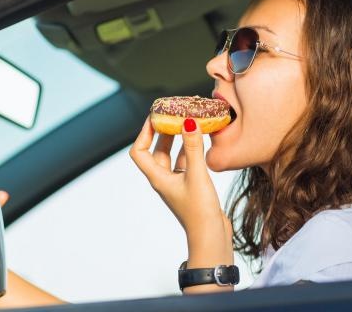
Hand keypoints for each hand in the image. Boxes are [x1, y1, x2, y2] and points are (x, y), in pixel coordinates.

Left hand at [129, 117, 222, 232]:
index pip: (139, 151)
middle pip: (157, 151)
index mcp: (158, 178)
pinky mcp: (190, 187)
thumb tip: (188, 122)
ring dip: (179, 140)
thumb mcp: (196, 175)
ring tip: (188, 123)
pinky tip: (201, 141)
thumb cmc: (199, 211)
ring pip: (173, 156)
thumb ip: (192, 148)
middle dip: (164, 132)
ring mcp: (177, 184)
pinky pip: (186, 163)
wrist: (211, 237)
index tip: (155, 117)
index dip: (144, 133)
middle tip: (173, 115)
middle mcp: (164, 180)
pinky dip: (191, 150)